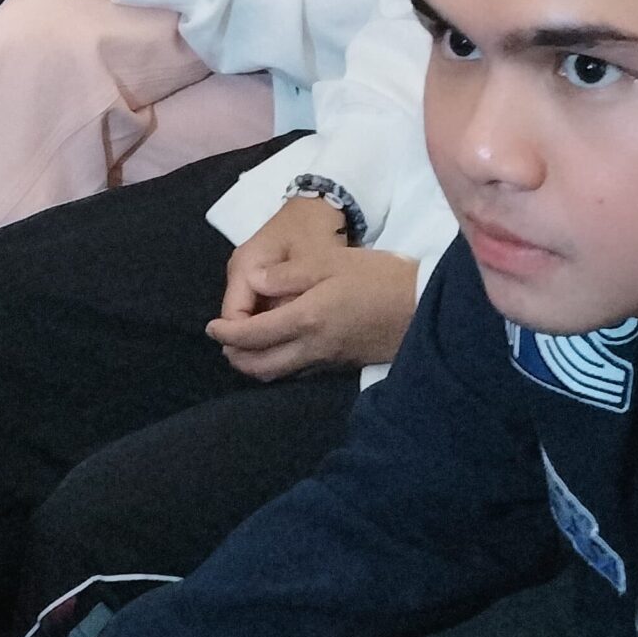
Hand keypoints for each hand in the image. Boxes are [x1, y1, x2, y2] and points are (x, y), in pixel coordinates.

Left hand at [208, 199, 416, 378]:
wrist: (425, 305)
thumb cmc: (379, 276)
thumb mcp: (331, 262)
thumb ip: (288, 275)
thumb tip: (253, 282)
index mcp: (306, 319)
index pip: (252, 336)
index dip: (226, 332)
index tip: (212, 326)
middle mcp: (312, 348)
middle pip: (260, 367)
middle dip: (236, 356)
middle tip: (224, 340)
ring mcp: (328, 361)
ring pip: (279, 374)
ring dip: (256, 364)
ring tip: (247, 344)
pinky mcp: (343, 364)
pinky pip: (300, 371)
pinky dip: (280, 364)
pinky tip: (282, 345)